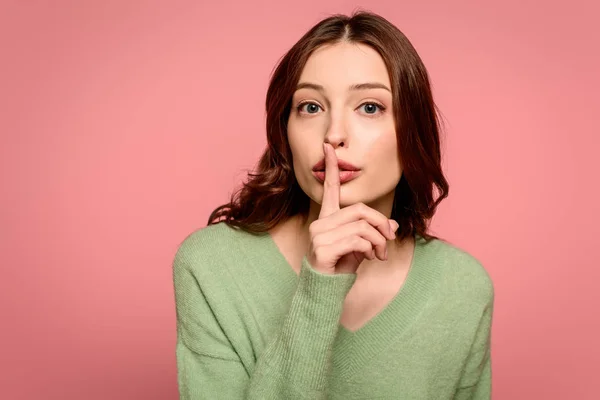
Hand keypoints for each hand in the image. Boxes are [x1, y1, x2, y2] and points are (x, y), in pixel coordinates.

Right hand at [306, 143, 398, 274]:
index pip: (330, 189)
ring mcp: (319, 235)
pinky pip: (357, 239)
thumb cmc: (341, 267)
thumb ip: (374, 234)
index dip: (331, 168)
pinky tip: (368, 258)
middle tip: (388, 241)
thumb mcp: (362, 248)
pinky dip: (370, 248)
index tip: (328, 148)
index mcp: (327, 219)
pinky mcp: (323, 247)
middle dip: (380, 224)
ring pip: (362, 225)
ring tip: (379, 254)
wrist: (325, 292)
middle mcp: (320, 223)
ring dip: (378, 240)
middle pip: (360, 210)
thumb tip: (393, 227)